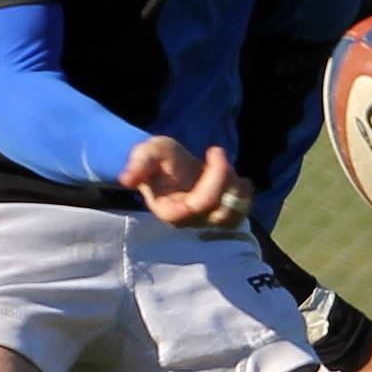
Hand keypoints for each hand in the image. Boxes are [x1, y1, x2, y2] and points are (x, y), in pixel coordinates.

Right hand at [120, 138, 251, 227]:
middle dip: (224, 175)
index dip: (213, 180)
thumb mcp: (149, 152)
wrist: (175, 167)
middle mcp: (189, 221)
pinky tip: (238, 179)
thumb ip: (139, 163)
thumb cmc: (161, 161)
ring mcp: (206, 222)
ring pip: (232, 214)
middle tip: (217, 151)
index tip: (214, 149)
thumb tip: (127, 178)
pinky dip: (245, 196)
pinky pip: (242, 215)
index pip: (196, 207)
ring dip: (235, 186)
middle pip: (218, 209)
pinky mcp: (221, 219)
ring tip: (226, 167)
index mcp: (169, 210)